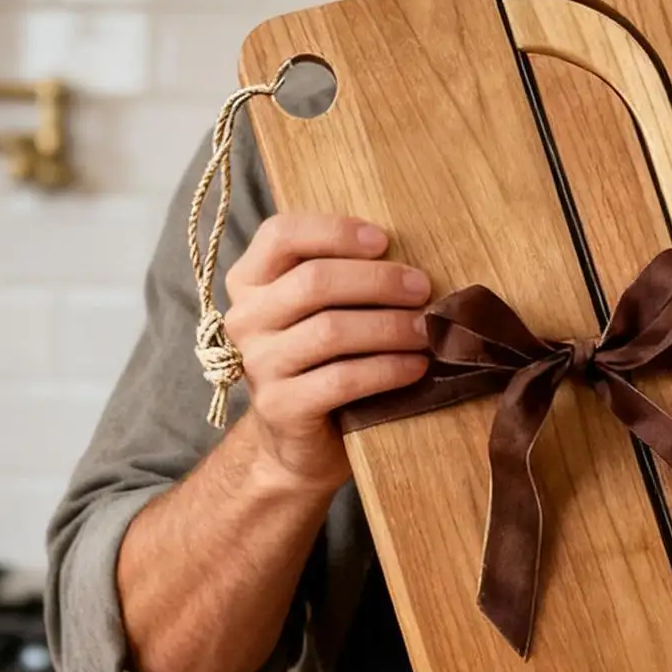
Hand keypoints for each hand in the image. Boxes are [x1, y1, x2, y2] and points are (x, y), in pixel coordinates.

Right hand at [223, 214, 431, 490]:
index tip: (383, 240)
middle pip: (313, 281)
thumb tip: (409, 261)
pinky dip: (387, 369)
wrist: (300, 440)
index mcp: (250, 281)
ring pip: (330, 330)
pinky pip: (341, 379)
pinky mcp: (280, 406)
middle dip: (378, 281)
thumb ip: (345, 278)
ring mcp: (258, 364)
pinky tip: (416, 366)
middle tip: (423, 289)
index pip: (281, 235)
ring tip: (426, 330)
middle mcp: (245, 318)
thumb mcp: (324, 310)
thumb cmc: (323, 359)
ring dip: (389, 326)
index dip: (335, 231)